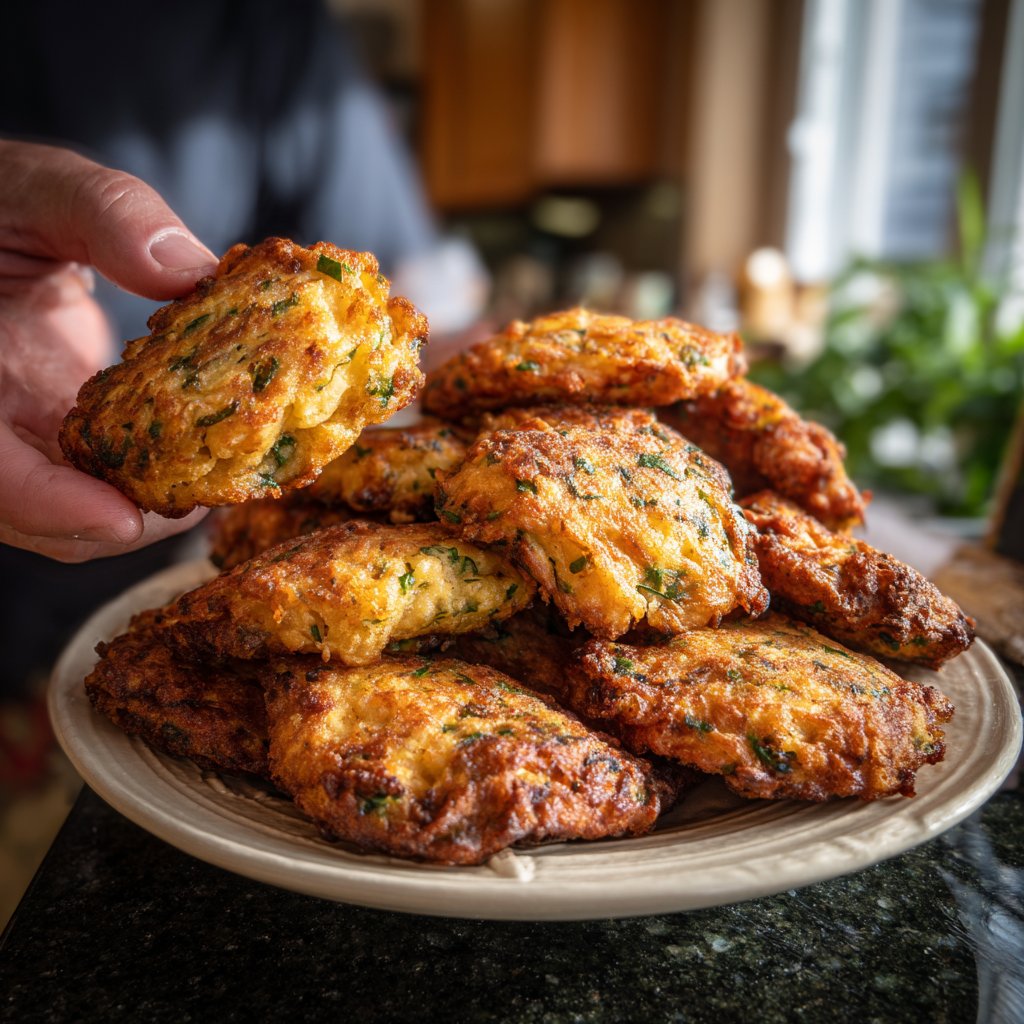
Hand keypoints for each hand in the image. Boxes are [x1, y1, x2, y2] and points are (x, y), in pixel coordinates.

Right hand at [0, 141, 217, 560]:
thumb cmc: (1, 206)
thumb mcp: (34, 190)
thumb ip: (102, 214)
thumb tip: (191, 271)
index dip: (47, 503)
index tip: (124, 519)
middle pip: (36, 517)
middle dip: (121, 521)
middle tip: (207, 495)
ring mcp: (15, 439)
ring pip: (71, 516)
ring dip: (144, 508)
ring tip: (219, 476)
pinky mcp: (53, 442)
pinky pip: (96, 485)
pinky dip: (149, 481)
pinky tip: (205, 454)